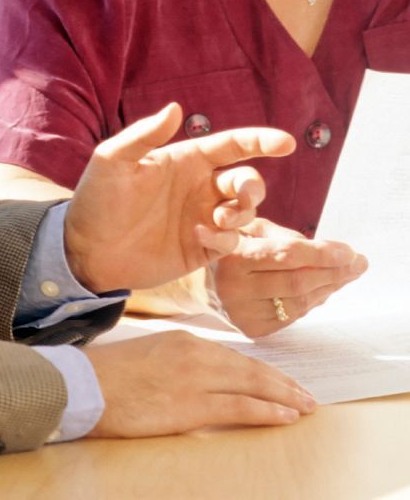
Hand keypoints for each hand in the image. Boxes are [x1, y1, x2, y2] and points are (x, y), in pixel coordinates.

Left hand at [64, 103, 294, 292]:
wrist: (86, 250)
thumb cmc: (96, 199)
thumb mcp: (113, 160)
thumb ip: (144, 135)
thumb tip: (175, 108)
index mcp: (186, 159)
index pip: (232, 145)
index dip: (261, 141)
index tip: (286, 143)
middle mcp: (200, 187)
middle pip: (247, 180)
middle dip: (253, 186)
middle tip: (239, 196)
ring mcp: (203, 217)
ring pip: (245, 212)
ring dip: (241, 214)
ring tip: (218, 220)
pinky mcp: (202, 249)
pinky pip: (231, 243)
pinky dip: (226, 239)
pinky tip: (201, 237)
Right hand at [85, 330, 315, 436]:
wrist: (85, 386)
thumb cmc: (110, 376)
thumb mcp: (150, 357)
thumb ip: (178, 363)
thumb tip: (202, 381)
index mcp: (185, 340)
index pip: (234, 355)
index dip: (262, 369)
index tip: (281, 379)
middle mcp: (195, 353)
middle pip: (250, 367)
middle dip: (282, 381)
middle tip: (307, 394)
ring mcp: (195, 378)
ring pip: (252, 384)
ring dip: (283, 396)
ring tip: (305, 405)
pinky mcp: (190, 405)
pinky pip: (239, 407)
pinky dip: (267, 410)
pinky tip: (285, 415)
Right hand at [213, 218, 367, 336]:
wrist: (199, 283)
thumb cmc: (230, 247)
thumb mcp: (248, 228)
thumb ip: (283, 236)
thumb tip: (325, 250)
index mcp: (234, 255)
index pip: (286, 255)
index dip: (321, 253)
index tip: (349, 250)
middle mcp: (236, 287)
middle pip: (298, 282)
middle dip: (334, 272)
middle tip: (358, 262)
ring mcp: (244, 313)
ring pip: (299, 303)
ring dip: (329, 288)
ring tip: (348, 274)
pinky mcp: (252, 330)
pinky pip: (292, 316)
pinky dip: (313, 302)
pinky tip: (325, 289)